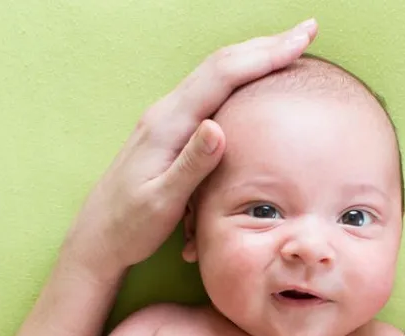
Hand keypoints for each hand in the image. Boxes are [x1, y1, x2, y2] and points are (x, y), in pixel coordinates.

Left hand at [61, 19, 318, 279]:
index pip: (223, 76)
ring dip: (255, 56)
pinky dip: (241, 76)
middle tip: (307, 30)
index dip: (265, 55)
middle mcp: (166, 112)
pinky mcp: (171, 130)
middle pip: (222, 64)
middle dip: (267, 45)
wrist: (97, 237)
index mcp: (168, 125)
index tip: (301, 40)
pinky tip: (256, 79)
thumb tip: (218, 127)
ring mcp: (167, 119)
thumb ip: (191, 165)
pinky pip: (211, 90)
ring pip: (217, 74)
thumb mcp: (162, 201)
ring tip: (290, 47)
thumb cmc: (129, 226)